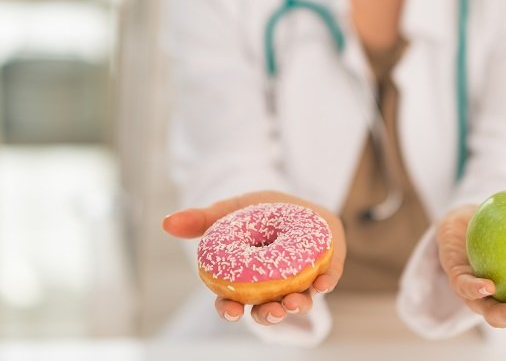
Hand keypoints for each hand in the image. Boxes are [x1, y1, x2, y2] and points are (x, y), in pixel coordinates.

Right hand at [162, 191, 345, 325]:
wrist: (298, 201)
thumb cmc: (261, 211)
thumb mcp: (231, 211)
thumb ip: (202, 219)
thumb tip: (166, 223)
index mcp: (248, 279)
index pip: (234, 302)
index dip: (230, 310)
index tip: (230, 310)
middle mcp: (274, 287)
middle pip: (267, 309)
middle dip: (268, 315)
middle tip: (271, 311)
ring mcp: (301, 280)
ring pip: (298, 301)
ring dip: (297, 305)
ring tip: (295, 302)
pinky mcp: (326, 266)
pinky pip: (327, 278)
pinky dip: (326, 282)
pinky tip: (324, 283)